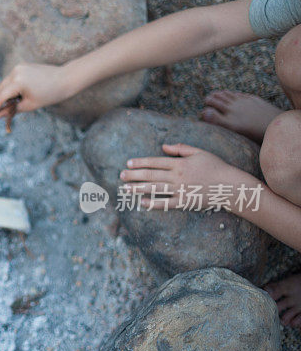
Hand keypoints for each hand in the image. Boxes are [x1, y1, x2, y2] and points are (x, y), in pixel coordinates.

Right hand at [0, 63, 73, 120]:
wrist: (65, 79)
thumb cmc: (50, 94)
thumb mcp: (30, 105)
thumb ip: (11, 110)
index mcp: (18, 81)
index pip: (0, 97)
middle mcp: (15, 71)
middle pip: (0, 90)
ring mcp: (18, 67)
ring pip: (4, 85)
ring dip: (4, 96)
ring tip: (10, 106)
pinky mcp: (21, 66)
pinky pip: (11, 80)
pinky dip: (10, 89)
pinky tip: (16, 97)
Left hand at [119, 143, 256, 209]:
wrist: (230, 186)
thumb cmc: (216, 167)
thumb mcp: (200, 152)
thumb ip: (181, 148)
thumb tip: (164, 146)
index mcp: (180, 163)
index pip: (155, 162)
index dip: (140, 162)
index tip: (128, 163)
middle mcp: (177, 176)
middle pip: (151, 175)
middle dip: (134, 175)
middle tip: (121, 176)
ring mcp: (180, 190)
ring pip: (154, 189)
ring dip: (138, 188)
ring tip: (125, 189)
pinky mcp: (184, 202)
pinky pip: (166, 204)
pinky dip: (153, 203)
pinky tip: (142, 203)